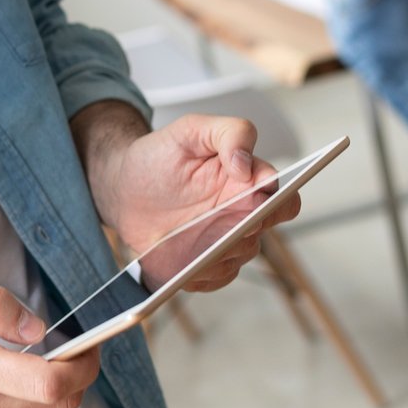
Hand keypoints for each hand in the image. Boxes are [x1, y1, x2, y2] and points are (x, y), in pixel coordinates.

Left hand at [85, 113, 298, 293]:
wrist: (124, 185)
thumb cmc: (160, 155)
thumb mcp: (191, 129)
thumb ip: (229, 133)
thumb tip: (245, 165)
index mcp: (247, 182)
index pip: (283, 199)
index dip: (279, 203)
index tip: (258, 200)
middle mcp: (240, 214)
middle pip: (260, 232)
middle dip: (242, 230)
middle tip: (220, 225)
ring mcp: (222, 240)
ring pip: (238, 257)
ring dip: (219, 253)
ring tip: (194, 246)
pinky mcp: (203, 264)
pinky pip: (214, 278)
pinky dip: (201, 274)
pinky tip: (182, 263)